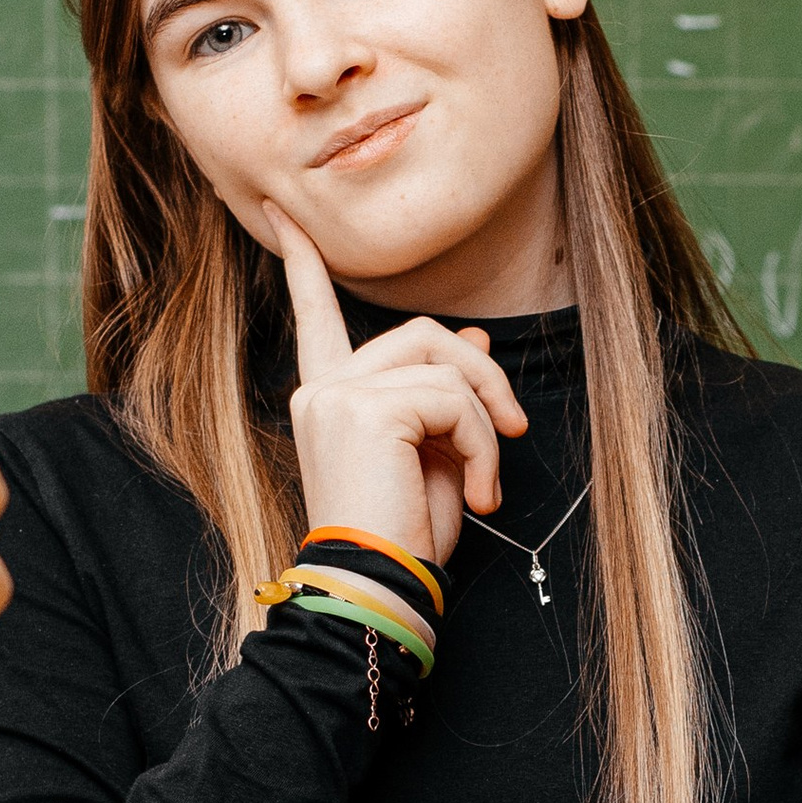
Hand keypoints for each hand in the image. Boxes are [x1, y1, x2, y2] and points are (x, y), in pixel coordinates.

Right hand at [272, 213, 525, 564]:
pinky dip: (482, 444)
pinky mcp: (368, 408)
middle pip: (423, 333)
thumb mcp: (433, 457)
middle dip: (483, 377)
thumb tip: (476, 340)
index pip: (315, 316)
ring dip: (486, 420)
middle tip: (514, 431)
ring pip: (444, 363)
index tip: (287, 217)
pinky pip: (454, 399)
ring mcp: (339, 395)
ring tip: (487, 481)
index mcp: (327, 398)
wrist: (377, 586)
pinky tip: (477, 490)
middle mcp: (323, 389)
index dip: (305, 264)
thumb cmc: (400, 538)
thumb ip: (444, 396)